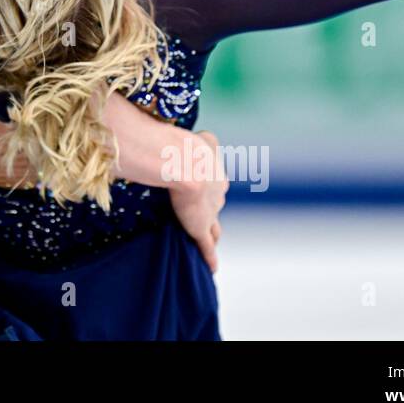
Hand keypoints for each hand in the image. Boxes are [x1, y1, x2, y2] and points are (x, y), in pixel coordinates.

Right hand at [167, 130, 227, 272]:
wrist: (186, 163)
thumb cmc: (185, 146)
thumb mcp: (197, 136)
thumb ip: (197, 137)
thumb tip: (194, 135)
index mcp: (216, 171)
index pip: (215, 181)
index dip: (208, 186)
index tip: (201, 189)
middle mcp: (218, 191)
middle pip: (216, 203)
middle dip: (210, 208)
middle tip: (199, 215)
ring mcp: (211, 211)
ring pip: (214, 227)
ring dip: (211, 233)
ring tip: (208, 240)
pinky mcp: (201, 228)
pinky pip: (207, 247)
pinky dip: (210, 258)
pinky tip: (212, 268)